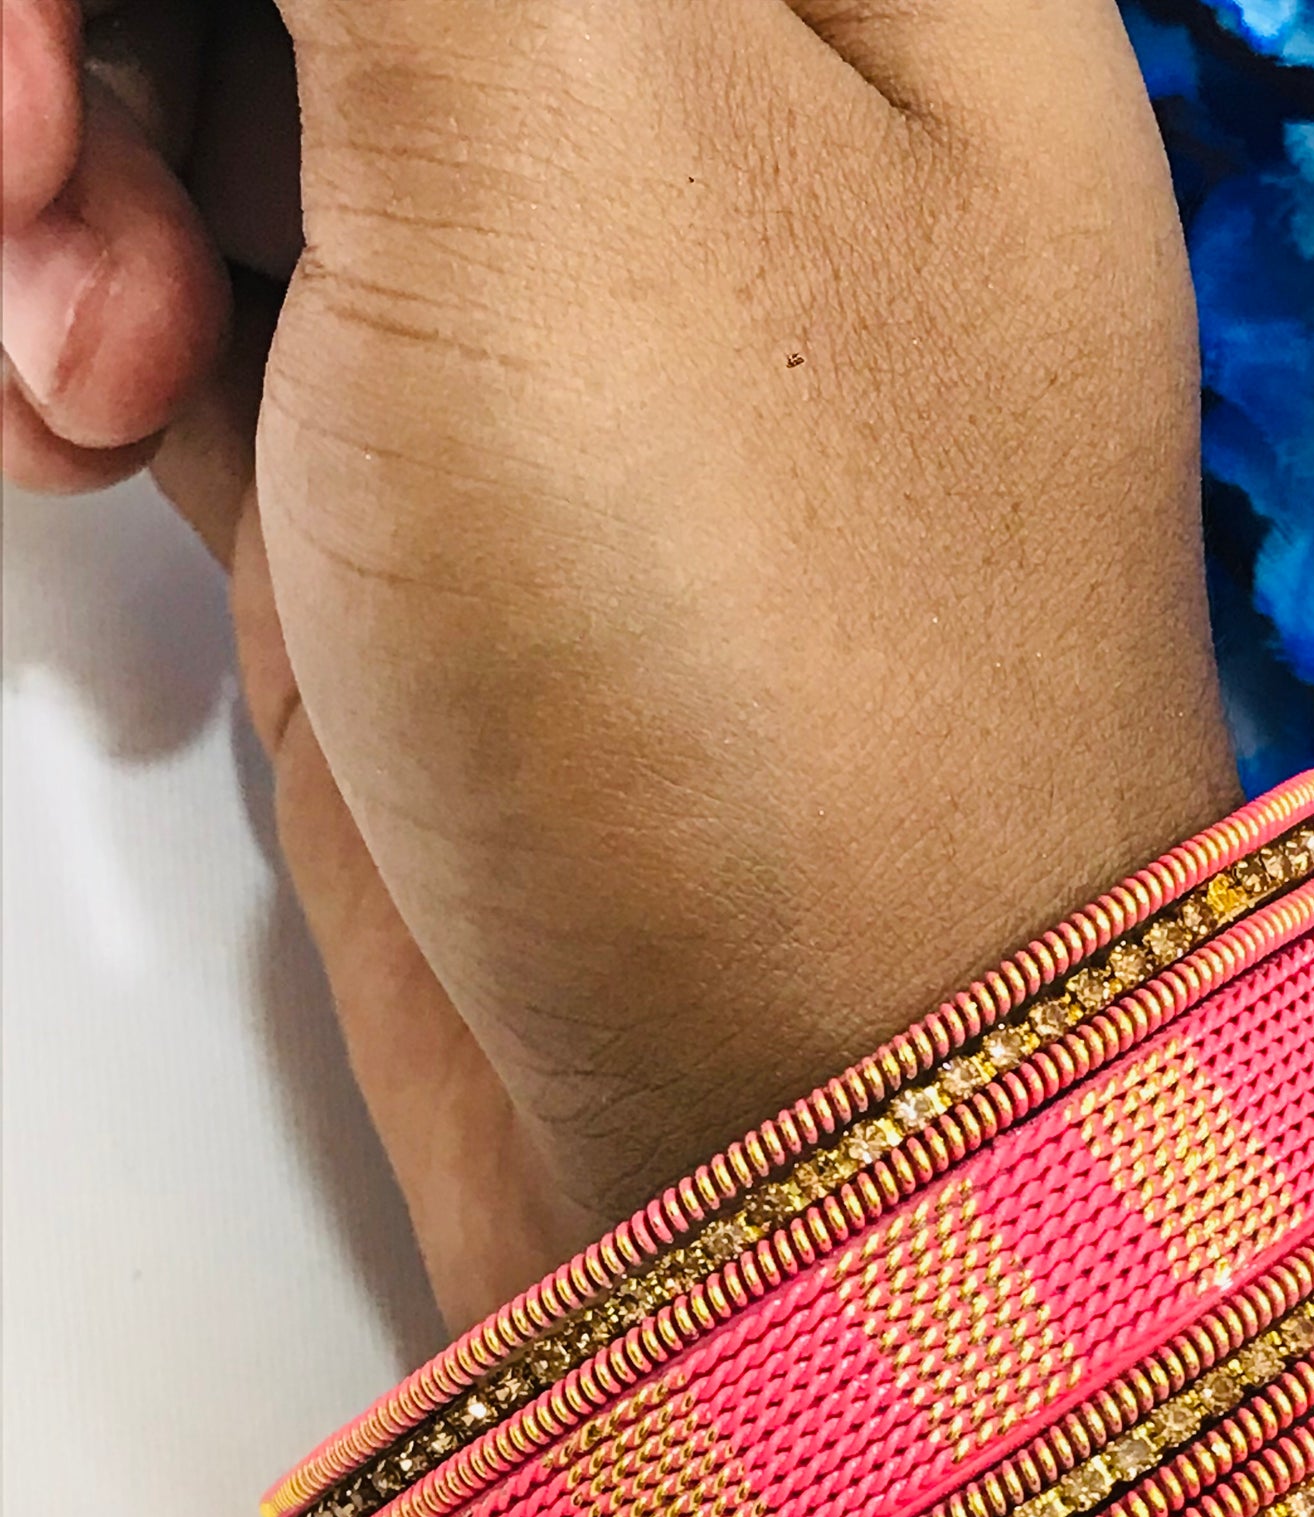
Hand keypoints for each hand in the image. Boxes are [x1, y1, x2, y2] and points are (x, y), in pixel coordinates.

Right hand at [2, 0, 1235, 1328]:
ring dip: (53, 144)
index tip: (89, 32)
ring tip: (67, 352)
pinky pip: (187, 277)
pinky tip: (72, 425)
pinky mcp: (420, 485)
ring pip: (216, 64)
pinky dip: (78, 310)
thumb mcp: (578, 129)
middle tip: (17, 141)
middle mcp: (712, 93)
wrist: (775, 1144)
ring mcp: (553, 300)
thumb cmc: (759, 671)